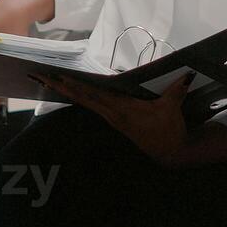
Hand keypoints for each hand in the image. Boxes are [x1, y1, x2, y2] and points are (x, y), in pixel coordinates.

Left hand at [35, 72, 226, 168]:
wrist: (171, 152)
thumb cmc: (169, 130)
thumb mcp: (172, 109)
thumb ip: (176, 90)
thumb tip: (186, 74)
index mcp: (121, 109)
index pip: (92, 94)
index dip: (74, 85)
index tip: (57, 76)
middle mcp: (112, 113)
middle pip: (81, 97)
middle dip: (60, 86)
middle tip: (40, 75)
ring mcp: (112, 117)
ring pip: (84, 101)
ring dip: (67, 90)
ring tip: (49, 80)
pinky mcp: (116, 119)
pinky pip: (93, 104)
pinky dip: (81, 95)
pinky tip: (73, 90)